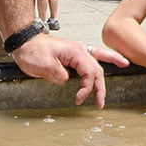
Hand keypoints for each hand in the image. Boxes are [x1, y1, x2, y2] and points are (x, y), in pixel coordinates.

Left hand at [11, 35, 129, 108]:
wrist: (24, 42)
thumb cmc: (32, 51)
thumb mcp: (45, 66)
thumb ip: (60, 75)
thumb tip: (68, 80)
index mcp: (75, 52)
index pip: (89, 73)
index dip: (86, 88)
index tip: (79, 99)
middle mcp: (79, 51)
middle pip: (96, 70)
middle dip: (100, 88)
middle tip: (100, 103)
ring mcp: (76, 52)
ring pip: (97, 63)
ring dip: (104, 75)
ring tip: (120, 71)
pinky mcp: (72, 56)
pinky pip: (91, 58)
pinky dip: (103, 60)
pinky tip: (109, 61)